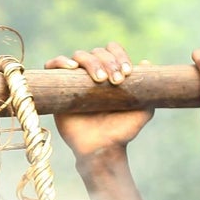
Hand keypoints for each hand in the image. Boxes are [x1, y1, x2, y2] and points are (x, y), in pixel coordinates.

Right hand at [45, 43, 153, 164]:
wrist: (102, 149)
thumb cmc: (122, 131)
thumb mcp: (143, 110)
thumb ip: (148, 89)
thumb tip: (145, 63)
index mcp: (110, 73)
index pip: (112, 50)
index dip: (119, 55)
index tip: (126, 73)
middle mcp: (91, 74)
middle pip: (96, 52)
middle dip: (108, 62)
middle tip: (115, 81)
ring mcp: (73, 81)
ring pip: (78, 56)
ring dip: (90, 62)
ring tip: (99, 80)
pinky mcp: (57, 89)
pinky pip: (51, 66)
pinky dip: (60, 62)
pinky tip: (72, 68)